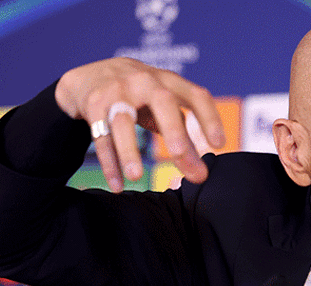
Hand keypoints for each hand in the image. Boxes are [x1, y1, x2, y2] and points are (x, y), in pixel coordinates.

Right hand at [54, 57, 224, 190]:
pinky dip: (109, 163)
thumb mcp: (164, 110)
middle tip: (180, 155)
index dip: (210, 118)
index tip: (219, 144)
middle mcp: (145, 81)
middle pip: (161, 101)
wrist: (91, 76)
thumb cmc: (139, 96)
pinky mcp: (93, 103)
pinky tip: (117, 184)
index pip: (196, 95)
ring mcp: (117, 90)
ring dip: (129, 150)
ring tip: (136, 177)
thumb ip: (184, 140)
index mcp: (170, 82)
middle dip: (172, 128)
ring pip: (122, 121)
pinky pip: (101, 136)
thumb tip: (200, 175)